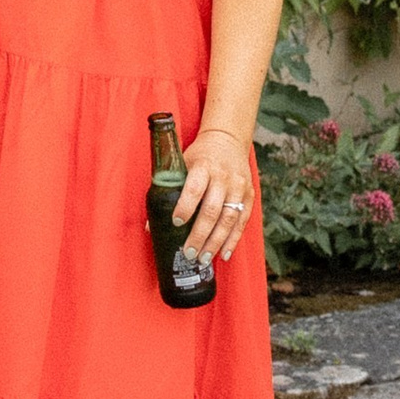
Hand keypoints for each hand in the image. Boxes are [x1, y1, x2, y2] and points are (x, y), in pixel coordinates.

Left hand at [172, 124, 256, 263]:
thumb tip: (150, 225)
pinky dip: (233, 240)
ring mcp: (238, 187)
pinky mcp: (249, 195)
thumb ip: (168, 190)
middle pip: (212, 210)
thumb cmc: (199, 156)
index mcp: (203, 166)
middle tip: (188, 252)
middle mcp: (223, 177)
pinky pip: (242, 222)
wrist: (228, 140)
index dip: (185, 206)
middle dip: (200, 234)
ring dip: (215, 242)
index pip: (194, 188)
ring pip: (229, 219)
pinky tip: (223, 254)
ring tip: (203, 259)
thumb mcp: (181, 164)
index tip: (176, 222)